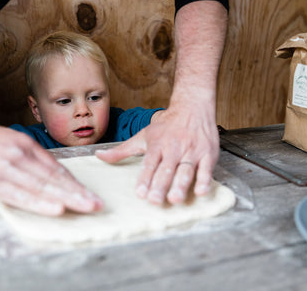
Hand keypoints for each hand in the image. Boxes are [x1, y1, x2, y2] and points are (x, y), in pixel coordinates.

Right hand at [0, 88, 102, 215]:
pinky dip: (41, 203)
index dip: (74, 183)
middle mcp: (20, 156)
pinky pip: (21, 195)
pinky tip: (56, 208)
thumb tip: (46, 171)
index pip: (56, 168)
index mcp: (25, 145)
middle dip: (78, 193)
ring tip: (86, 207)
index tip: (89, 193)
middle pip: (55, 178)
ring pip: (44, 187)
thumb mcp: (7, 141)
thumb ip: (26, 156)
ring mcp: (7, 169)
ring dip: (68, 199)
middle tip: (97, 204)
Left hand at [96, 105, 219, 204]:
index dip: (145, 178)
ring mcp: (192, 152)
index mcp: (157, 145)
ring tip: (175, 199)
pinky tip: (201, 192)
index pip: (150, 164)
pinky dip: (205, 180)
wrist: (192, 106)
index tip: (140, 193)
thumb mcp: (142, 136)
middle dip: (161, 185)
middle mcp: (174, 149)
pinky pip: (207, 169)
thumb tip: (98, 156)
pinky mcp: (207, 154)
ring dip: (181, 185)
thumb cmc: (166, 125)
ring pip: (186, 170)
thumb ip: (121, 150)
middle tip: (155, 200)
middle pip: (166, 169)